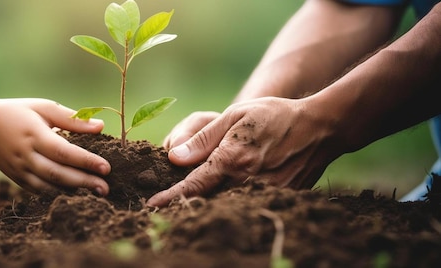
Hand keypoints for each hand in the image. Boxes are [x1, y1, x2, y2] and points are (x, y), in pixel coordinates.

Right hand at [0, 98, 110, 194]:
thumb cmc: (18, 112)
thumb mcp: (43, 107)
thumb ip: (71, 119)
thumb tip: (100, 126)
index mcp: (34, 134)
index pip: (63, 151)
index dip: (85, 161)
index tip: (106, 168)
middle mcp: (26, 155)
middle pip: (57, 173)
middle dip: (83, 182)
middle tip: (105, 188)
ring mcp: (19, 169)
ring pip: (48, 186)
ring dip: (72, 191)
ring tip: (95, 194)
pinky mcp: (17, 178)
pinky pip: (39, 191)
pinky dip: (58, 194)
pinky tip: (76, 194)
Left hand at [148, 97, 339, 206]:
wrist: (319, 127)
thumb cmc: (274, 115)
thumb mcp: (235, 116)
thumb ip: (203, 138)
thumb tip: (174, 157)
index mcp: (232, 159)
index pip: (193, 184)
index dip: (171, 196)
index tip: (152, 205)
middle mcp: (246, 181)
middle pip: (207, 199)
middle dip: (187, 200)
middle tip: (167, 202)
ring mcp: (264, 193)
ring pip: (226, 204)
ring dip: (209, 202)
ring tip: (195, 197)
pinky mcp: (278, 198)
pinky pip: (247, 203)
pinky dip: (232, 200)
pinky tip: (227, 192)